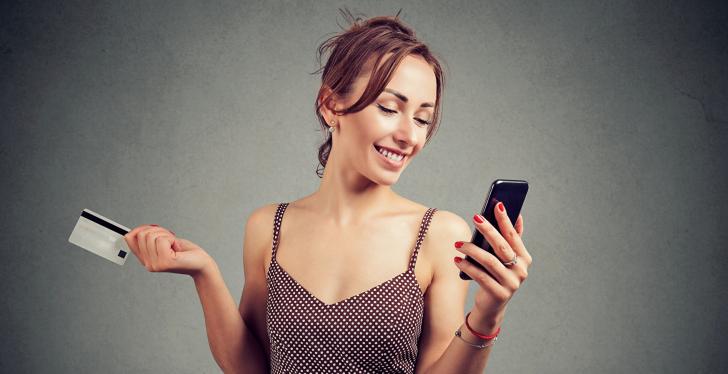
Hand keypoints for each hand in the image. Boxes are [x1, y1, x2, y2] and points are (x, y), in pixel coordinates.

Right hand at [124, 224, 213, 277]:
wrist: (201, 263)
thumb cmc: (185, 252)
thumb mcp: (164, 242)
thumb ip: (149, 238)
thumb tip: (132, 232)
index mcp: (145, 259)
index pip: (129, 239)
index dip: (140, 229)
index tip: (154, 230)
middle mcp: (148, 264)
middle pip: (142, 234)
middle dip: (158, 231)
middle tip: (169, 239)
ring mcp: (155, 264)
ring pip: (151, 236)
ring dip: (165, 234)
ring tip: (173, 244)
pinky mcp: (164, 262)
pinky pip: (162, 240)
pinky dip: (171, 239)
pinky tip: (176, 247)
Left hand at [453, 202, 531, 331]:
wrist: (491, 307)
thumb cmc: (496, 276)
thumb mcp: (505, 259)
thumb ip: (511, 240)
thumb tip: (517, 215)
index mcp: (524, 259)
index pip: (514, 236)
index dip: (506, 220)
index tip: (498, 204)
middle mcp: (521, 271)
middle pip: (502, 246)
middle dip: (489, 230)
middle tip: (476, 217)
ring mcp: (511, 283)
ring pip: (489, 261)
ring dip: (472, 250)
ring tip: (458, 244)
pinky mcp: (499, 294)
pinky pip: (481, 276)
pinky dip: (468, 267)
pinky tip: (457, 260)